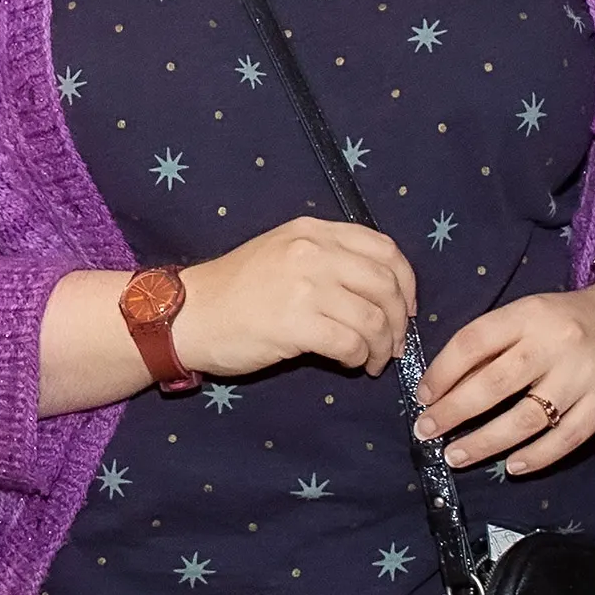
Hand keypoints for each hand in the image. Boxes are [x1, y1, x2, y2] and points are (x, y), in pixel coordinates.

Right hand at [173, 218, 414, 380]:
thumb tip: (379, 290)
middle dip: (399, 320)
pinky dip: (360, 358)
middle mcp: (313, 251)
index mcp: (313, 231)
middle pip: (385, 284)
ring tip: (372, 361)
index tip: (404, 307)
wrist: (188, 314)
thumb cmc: (235, 290)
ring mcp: (304, 285)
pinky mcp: (296, 323)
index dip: (405, 281)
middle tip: (395, 344)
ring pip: (374, 317)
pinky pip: (351, 342)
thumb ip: (327, 258)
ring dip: (383, 346)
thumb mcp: (283, 253)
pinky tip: (351, 364)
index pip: (384, 248)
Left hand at [414, 274, 594, 473]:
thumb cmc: (564, 324)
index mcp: (528, 314)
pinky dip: (537, 456)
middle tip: (426, 431)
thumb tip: (442, 386)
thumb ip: (493, 345)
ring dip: (486, 442)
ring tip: (456, 456)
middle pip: (494, 383)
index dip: (442, 372)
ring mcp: (583, 376)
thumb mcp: (528, 317)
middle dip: (454, 411)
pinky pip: (566, 438)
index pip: (473, 342)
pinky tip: (511, 466)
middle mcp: (555, 343)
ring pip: (527, 417)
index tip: (423, 396)